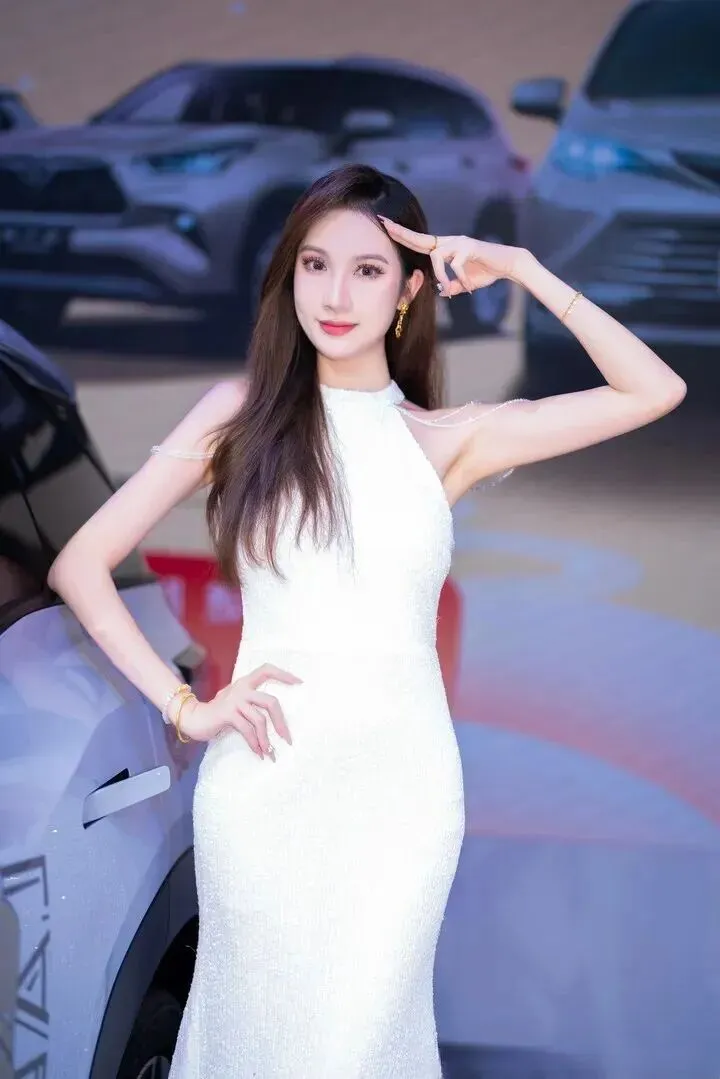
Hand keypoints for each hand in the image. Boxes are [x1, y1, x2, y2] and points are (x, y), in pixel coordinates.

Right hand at [177, 663, 302, 759]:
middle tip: (287, 739)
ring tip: (269, 752)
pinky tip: (258, 753)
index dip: (283, 674)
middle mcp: (241, 688)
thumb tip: (276, 720)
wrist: (193, 718)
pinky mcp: (227, 714)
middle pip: (271, 702)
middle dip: (281, 722)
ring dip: (266, 740)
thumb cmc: (218, 712)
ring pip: (260, 720)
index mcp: (245, 683)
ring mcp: (234, 700)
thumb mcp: (236, 702)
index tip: (299, 682)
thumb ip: (251, 703)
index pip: (266, 670)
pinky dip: (255, 743)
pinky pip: (248, 730)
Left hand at [378, 216, 528, 296]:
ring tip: (452, 287)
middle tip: (384, 224)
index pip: (421, 242)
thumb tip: (441, 291)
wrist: (508, 265)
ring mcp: (460, 242)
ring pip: (437, 256)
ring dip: (441, 275)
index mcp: (447, 248)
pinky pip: (456, 265)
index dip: (404, 236)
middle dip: (402, 233)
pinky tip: (467, 286)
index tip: (386, 226)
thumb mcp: (464, 284)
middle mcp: (451, 242)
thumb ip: (451, 286)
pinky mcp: (470, 247)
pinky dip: (459, 278)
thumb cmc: (486, 272)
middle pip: (422, 239)